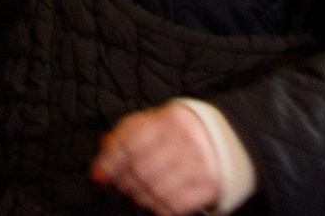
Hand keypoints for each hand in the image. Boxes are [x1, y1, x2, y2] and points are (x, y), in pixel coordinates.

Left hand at [90, 105, 222, 215]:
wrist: (226, 141)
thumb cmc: (180, 134)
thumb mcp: (155, 125)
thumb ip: (124, 139)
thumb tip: (98, 168)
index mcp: (172, 118)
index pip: (131, 140)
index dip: (110, 160)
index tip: (100, 174)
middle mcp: (188, 138)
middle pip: (142, 168)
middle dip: (125, 182)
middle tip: (123, 185)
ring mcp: (201, 163)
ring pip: (157, 189)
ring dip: (141, 197)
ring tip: (140, 194)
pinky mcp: (210, 185)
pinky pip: (176, 205)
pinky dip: (160, 208)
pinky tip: (158, 202)